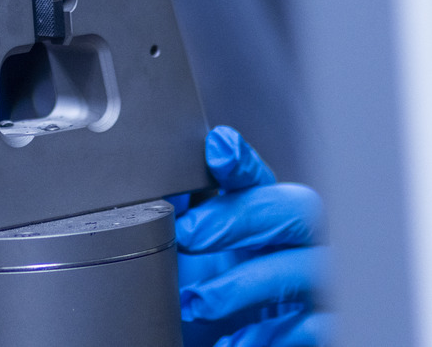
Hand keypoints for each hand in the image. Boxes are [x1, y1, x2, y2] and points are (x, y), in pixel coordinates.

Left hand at [177, 126, 331, 345]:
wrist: (223, 346)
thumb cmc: (212, 294)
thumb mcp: (191, 255)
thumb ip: (180, 218)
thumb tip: (148, 186)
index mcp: (263, 216)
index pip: (259, 177)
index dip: (243, 161)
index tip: (217, 148)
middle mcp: (298, 241)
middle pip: (296, 208)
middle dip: (241, 217)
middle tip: (188, 235)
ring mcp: (318, 282)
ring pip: (304, 267)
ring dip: (245, 283)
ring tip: (197, 302)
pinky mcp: (326, 324)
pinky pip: (314, 324)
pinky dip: (270, 333)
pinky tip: (233, 342)